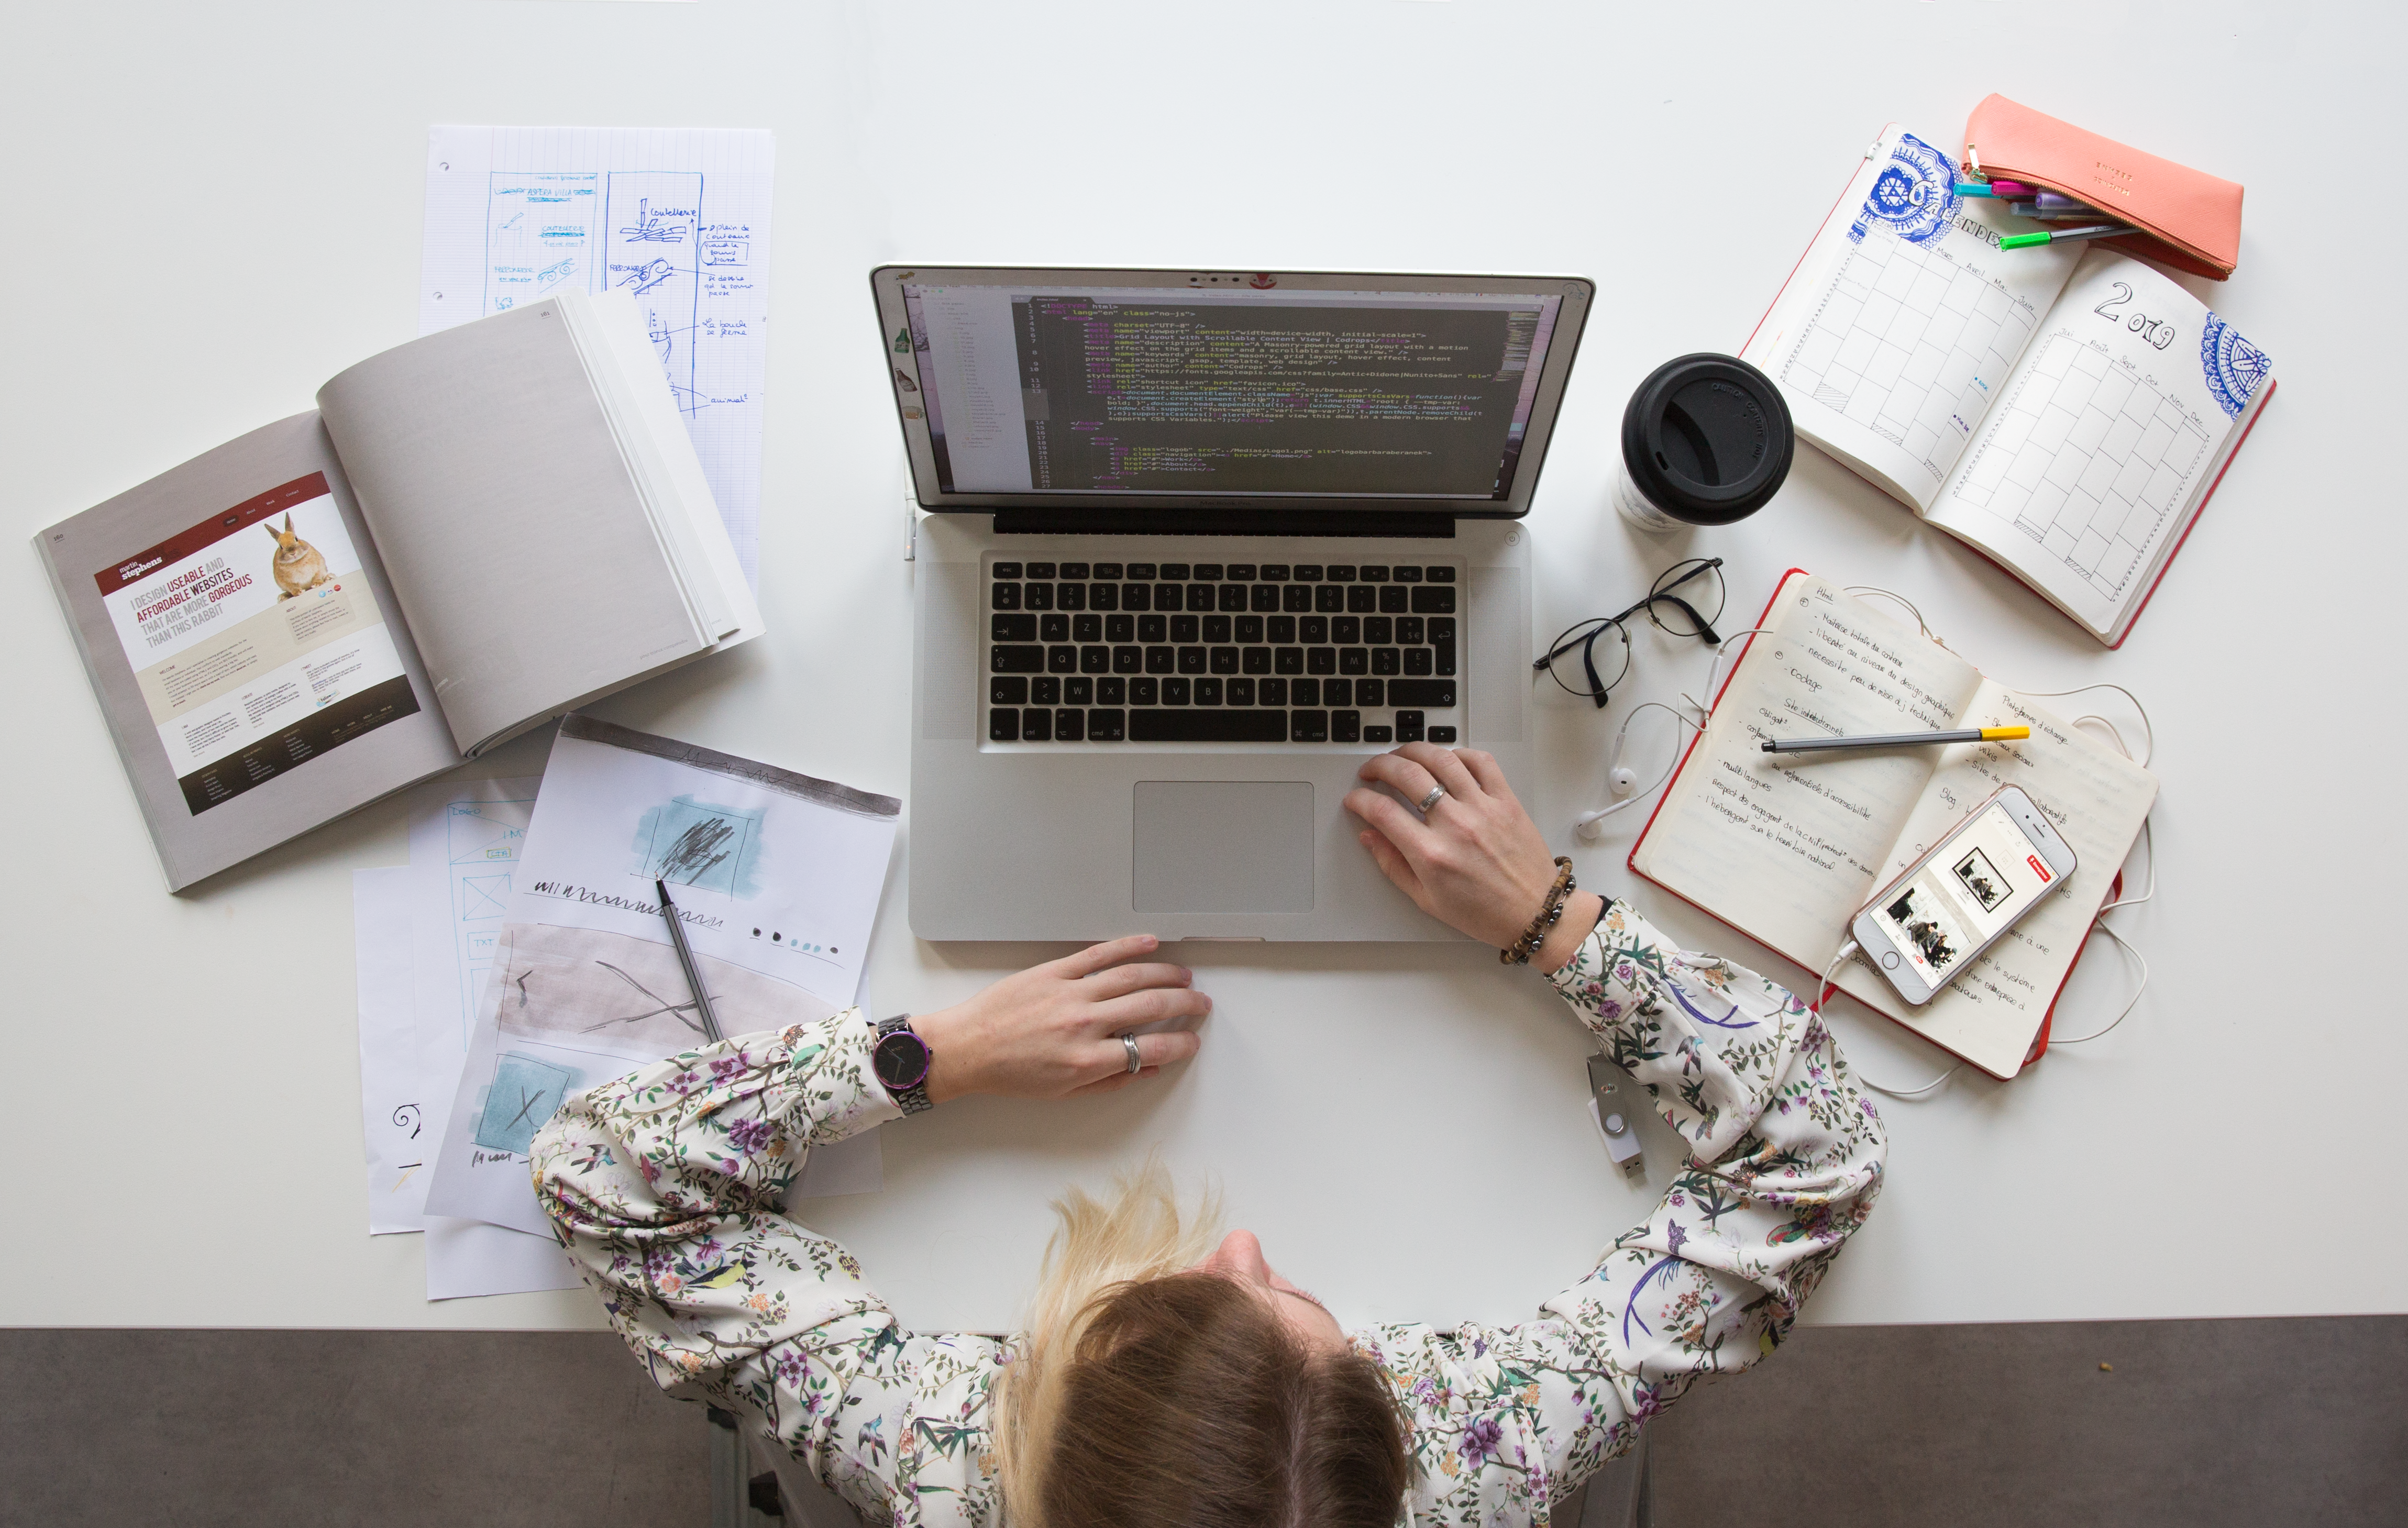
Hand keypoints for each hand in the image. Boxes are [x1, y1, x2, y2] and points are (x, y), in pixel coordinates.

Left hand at [912, 935, 1208, 1101]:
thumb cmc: (1010, 1072)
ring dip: (1165, 975)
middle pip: (1150, 1007)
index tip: (1192, 1040)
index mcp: (1086, 1060)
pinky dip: (1128, 946)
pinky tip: (1150, 944)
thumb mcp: (1063, 1092)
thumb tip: (1147, 1070)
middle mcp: (1083, 1024)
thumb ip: (1110, 1082)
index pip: (1151, 1049)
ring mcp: (1070, 994)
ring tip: (1184, 977)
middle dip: (1184, 1004)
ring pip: (1131, 976)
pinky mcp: (1054, 971)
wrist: (967, 1048)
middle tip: (1200, 1003)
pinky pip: (1098, 955)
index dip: (1181, 1044)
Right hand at [1343, 743, 1601, 972]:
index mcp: (1432, 855)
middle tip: (1371, 770)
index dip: (1360, 800)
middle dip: (1379, 765)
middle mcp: (1456, 826)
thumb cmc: (1485, 912)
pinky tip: (1445, 760)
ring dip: (1413, 750)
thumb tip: (1370, 837)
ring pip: (1441, 759)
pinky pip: (1480, 761)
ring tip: (1401, 756)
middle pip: (1407, 774)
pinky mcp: (1506, 800)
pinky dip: (1458, 753)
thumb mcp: (1427, 899)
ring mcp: (1483, 808)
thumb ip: (1393, 865)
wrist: (1535, 912)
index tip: (1355, 799)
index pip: (1382, 811)